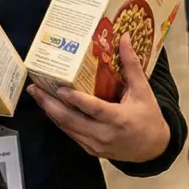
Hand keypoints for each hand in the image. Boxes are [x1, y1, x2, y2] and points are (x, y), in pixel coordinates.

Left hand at [29, 34, 170, 163]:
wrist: (153, 148)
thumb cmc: (148, 117)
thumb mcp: (143, 91)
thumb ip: (132, 65)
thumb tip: (125, 38)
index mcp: (119, 119)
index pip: (94, 109)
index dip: (77, 100)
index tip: (60, 89)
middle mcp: (105, 135)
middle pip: (72, 120)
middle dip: (50, 104)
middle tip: (35, 89)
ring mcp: (96, 145)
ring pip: (67, 128)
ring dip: (50, 111)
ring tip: (37, 94)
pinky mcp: (91, 150)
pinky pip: (71, 134)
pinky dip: (59, 120)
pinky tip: (49, 107)